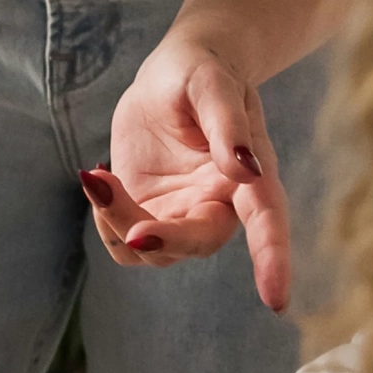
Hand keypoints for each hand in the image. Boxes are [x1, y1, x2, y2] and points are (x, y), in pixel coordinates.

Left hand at [93, 38, 291, 310]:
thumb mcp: (211, 84)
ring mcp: (184, 216)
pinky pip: (125, 243)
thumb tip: (248, 170)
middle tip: (120, 206)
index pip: (267, 221)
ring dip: (117, 221)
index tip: (276, 300)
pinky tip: (99, 180)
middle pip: (196, 242)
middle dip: (160, 236)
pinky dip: (105, 220)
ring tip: (96, 175)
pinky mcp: (151, 216)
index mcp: (250, 175)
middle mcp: (220, 205)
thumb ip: (227, 125)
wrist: (173, 76)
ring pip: (153, 248)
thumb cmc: (202, 72)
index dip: (273, 260)